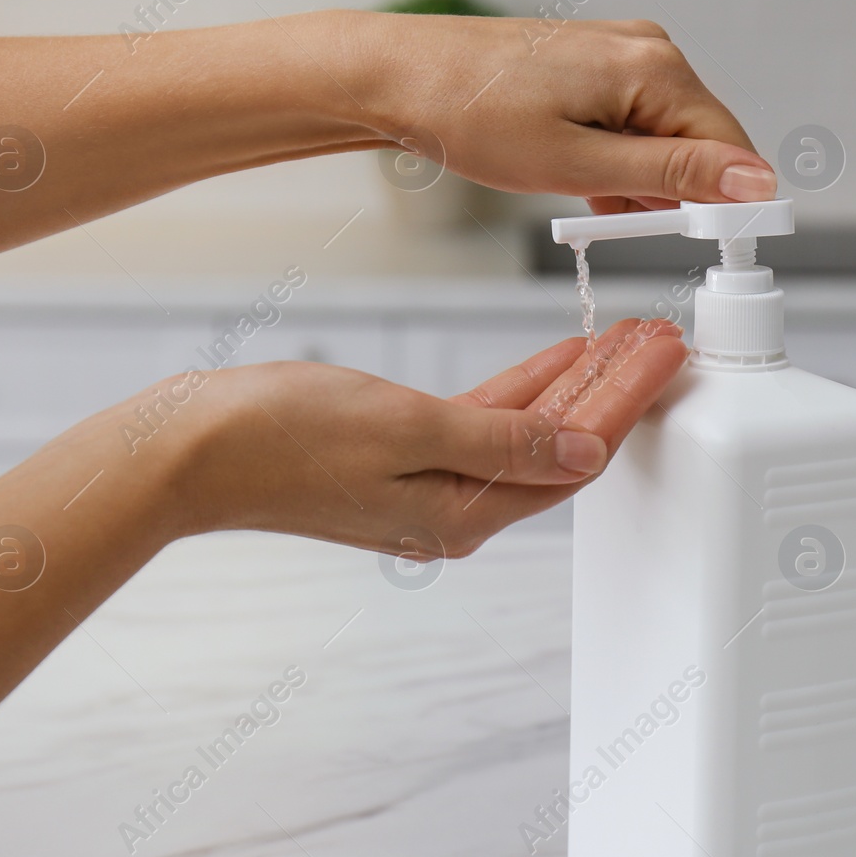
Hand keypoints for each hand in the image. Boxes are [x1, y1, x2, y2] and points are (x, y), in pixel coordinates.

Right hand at [164, 318, 686, 556]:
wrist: (187, 450)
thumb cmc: (280, 439)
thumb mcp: (406, 429)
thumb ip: (501, 443)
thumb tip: (582, 454)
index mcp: (461, 514)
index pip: (573, 459)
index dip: (627, 405)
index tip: (668, 358)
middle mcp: (453, 509)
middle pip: (561, 447)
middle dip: (616, 393)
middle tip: (662, 342)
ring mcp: (428, 485)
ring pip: (528, 432)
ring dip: (576, 386)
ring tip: (624, 342)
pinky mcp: (402, 457)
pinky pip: (485, 422)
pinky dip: (525, 390)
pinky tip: (554, 359)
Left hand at [349, 12, 778, 212]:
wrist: (398, 77)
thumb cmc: (471, 115)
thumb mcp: (578, 163)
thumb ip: (672, 175)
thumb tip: (755, 182)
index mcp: (654, 67)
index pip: (732, 150)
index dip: (722, 207)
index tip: (702, 248)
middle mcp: (649, 49)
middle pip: (700, 145)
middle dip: (668, 195)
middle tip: (608, 215)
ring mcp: (622, 53)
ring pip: (663, 140)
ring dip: (635, 183)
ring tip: (576, 191)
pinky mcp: (596, 64)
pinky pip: (632, 125)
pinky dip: (613, 163)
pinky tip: (578, 179)